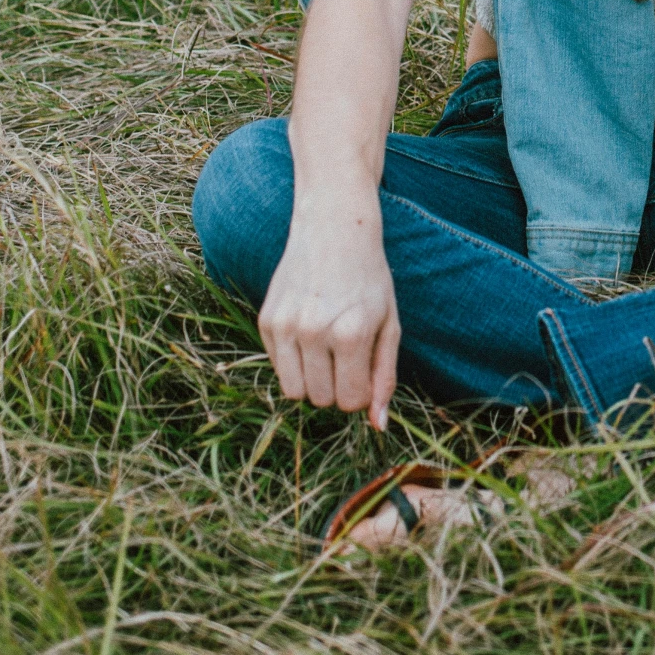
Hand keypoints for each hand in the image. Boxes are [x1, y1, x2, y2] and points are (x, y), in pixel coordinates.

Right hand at [258, 191, 399, 432]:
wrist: (334, 228)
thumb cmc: (369, 278)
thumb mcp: (388, 324)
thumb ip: (384, 377)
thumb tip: (378, 426)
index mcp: (350, 333)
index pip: (350, 401)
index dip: (361, 392)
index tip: (364, 366)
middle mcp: (313, 331)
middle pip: (321, 400)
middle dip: (336, 387)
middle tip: (346, 354)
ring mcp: (285, 325)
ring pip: (294, 392)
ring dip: (312, 380)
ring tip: (326, 350)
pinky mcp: (265, 320)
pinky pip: (277, 367)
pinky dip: (293, 361)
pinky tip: (307, 331)